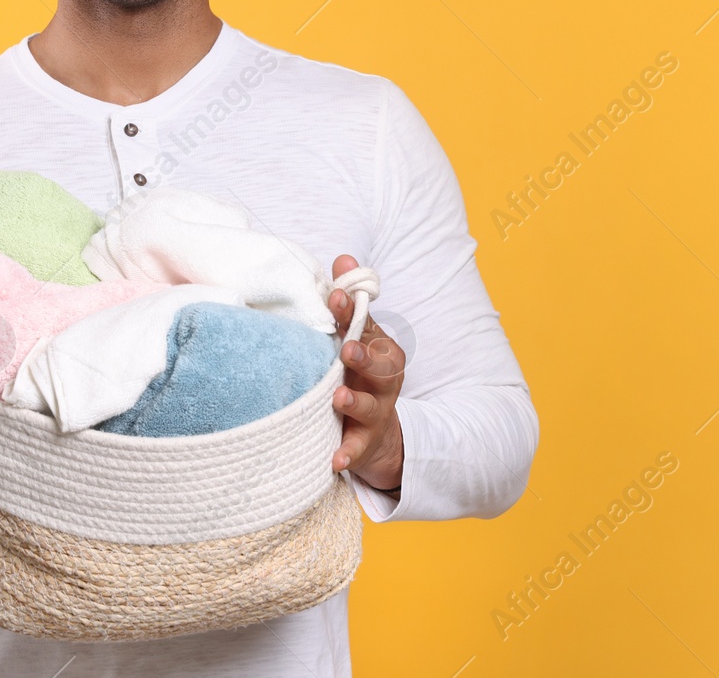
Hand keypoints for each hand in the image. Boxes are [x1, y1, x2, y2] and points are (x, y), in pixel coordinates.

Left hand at [328, 254, 404, 491]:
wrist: (378, 432)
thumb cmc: (359, 373)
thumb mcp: (356, 336)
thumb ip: (349, 301)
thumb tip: (343, 257)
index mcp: (379, 347)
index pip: (367, 325)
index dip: (353, 311)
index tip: (335, 296)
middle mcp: (383, 378)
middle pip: (380, 365)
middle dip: (364, 355)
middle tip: (346, 349)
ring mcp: (377, 410)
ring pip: (371, 405)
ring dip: (355, 401)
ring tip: (339, 399)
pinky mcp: (366, 440)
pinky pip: (358, 448)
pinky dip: (348, 454)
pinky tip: (335, 460)